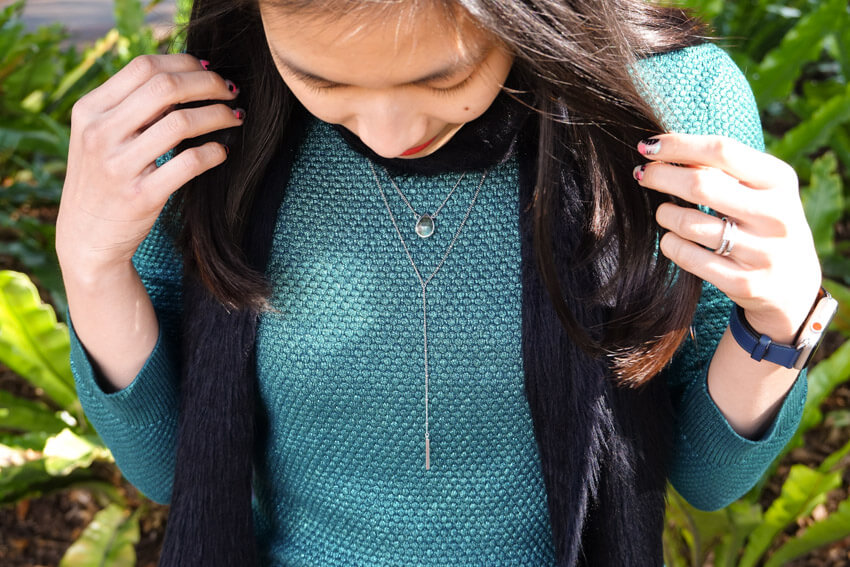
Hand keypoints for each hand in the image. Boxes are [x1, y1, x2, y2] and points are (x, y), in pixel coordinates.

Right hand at [56, 54, 244, 278]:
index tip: (208, 70)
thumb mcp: (99, 137)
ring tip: (235, 117)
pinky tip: (222, 151)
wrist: (86, 240)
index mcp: (89, 110)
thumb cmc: (103, 181)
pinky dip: (214, 152)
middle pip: (166, 87)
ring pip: (181, 122)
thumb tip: (183, 75)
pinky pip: (190, 163)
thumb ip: (130, 107)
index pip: (143, 67)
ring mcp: (119, 166)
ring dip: (218, 114)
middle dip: (208, 83)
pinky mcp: (141, 196)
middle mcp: (100, 134)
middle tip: (231, 91)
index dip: (184, 62)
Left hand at [633, 133, 821, 342]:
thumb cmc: (762, 221)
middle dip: (661, 176)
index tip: (648, 147)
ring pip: (688, 223)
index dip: (678, 145)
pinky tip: (671, 238)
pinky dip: (670, 243)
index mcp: (780, 180)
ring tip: (663, 212)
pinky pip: (688, 256)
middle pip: (700, 185)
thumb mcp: (759, 189)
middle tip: (642, 175)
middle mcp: (776, 215)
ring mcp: (762, 252)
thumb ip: (723, 169)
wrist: (794, 282)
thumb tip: (664, 149)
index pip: (722, 150)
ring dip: (664, 214)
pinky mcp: (744, 283)